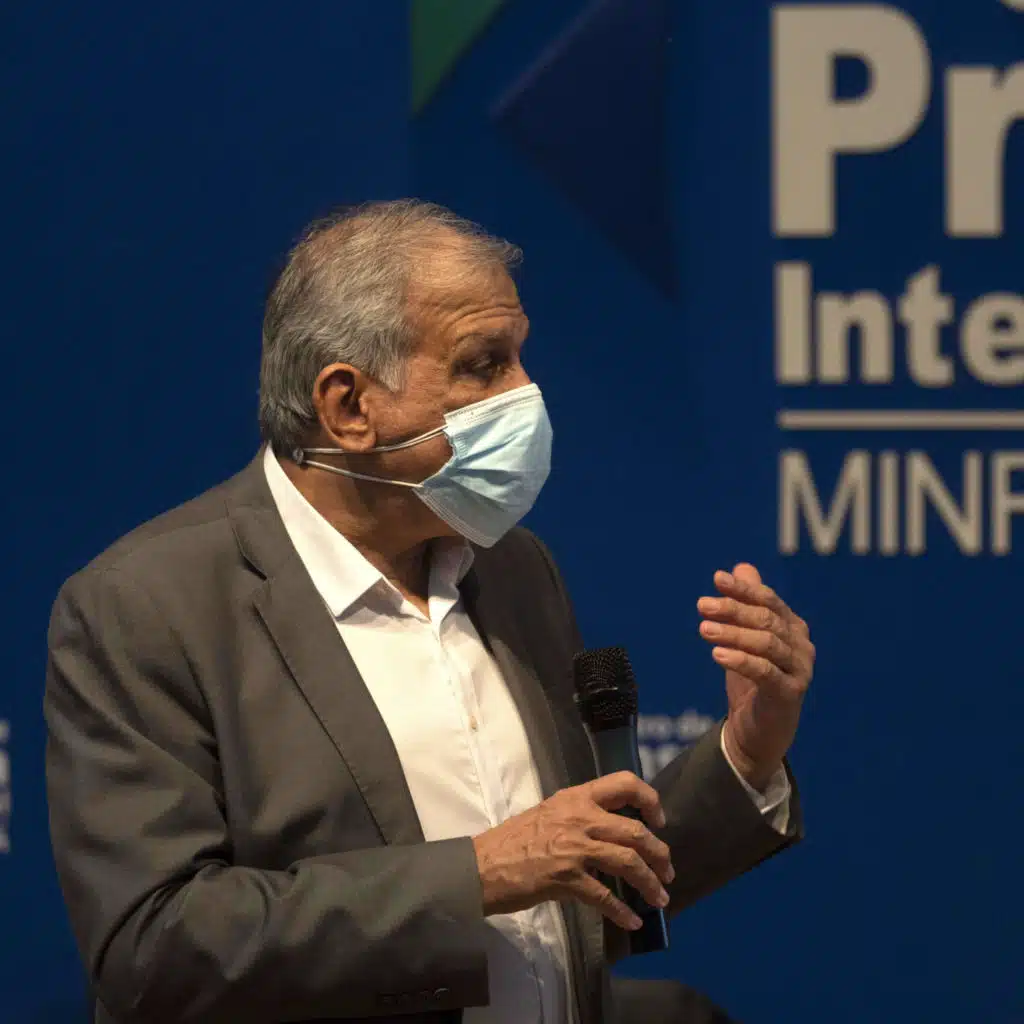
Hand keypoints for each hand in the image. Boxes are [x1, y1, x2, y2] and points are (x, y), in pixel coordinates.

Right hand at [472, 772, 674, 930]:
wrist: (483, 865)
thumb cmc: (514, 839)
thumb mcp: (550, 812)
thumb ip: (580, 815)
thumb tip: (612, 831)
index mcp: (576, 797)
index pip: (625, 783)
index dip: (650, 800)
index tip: (658, 821)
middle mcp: (580, 817)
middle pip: (636, 831)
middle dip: (659, 854)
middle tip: (667, 871)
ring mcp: (574, 847)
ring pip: (628, 862)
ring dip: (651, 883)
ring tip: (660, 898)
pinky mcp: (567, 878)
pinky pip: (605, 896)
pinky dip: (623, 911)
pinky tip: (632, 921)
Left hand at [697, 563, 814, 791]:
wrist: (757, 732)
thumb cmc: (751, 682)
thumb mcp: (744, 640)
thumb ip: (746, 605)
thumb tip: (742, 567)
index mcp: (792, 627)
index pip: (768, 601)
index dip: (743, 589)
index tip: (717, 579)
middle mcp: (801, 646)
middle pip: (767, 620)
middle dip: (733, 610)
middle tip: (703, 605)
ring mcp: (800, 671)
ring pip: (767, 644)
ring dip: (733, 634)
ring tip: (704, 629)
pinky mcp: (790, 695)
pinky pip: (766, 673)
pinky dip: (742, 661)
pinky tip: (718, 655)